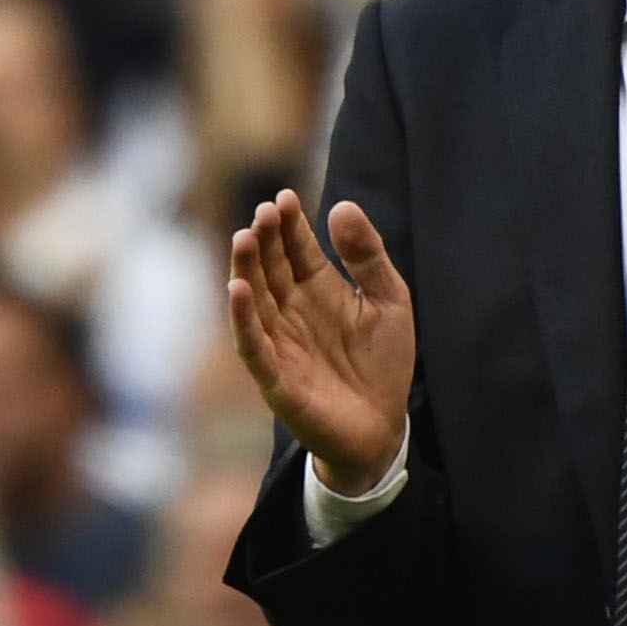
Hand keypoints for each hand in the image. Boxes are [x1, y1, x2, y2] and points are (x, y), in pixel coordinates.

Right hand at [226, 190, 415, 491]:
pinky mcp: (274, 376)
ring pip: (254, 299)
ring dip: (246, 268)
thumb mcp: (389, 300)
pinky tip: (237, 290)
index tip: (284, 197)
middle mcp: (291, 310)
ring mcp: (279, 341)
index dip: (289, 223)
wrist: (382, 428)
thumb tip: (342, 206)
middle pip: (271, 267)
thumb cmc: (383, 364)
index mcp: (318, 288)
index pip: (297, 247)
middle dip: (265, 239)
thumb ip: (368, 256)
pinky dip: (242, 318)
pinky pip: (252, 344)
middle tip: (263, 212)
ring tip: (244, 238)